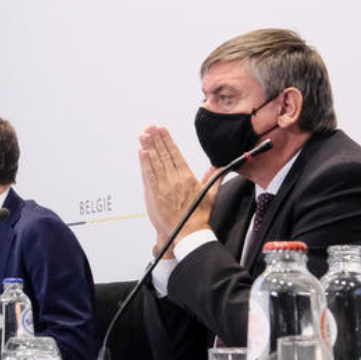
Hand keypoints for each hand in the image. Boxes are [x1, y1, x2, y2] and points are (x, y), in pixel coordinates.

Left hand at [139, 126, 219, 254]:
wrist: (189, 232)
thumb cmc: (198, 216)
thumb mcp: (210, 194)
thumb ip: (213, 178)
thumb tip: (219, 167)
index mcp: (187, 177)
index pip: (175, 154)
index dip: (168, 140)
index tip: (162, 130)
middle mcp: (175, 179)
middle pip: (164, 155)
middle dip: (157, 140)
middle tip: (150, 127)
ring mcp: (163, 186)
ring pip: (155, 163)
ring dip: (149, 147)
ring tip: (144, 135)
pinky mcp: (154, 195)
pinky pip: (148, 176)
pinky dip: (144, 163)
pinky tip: (141, 153)